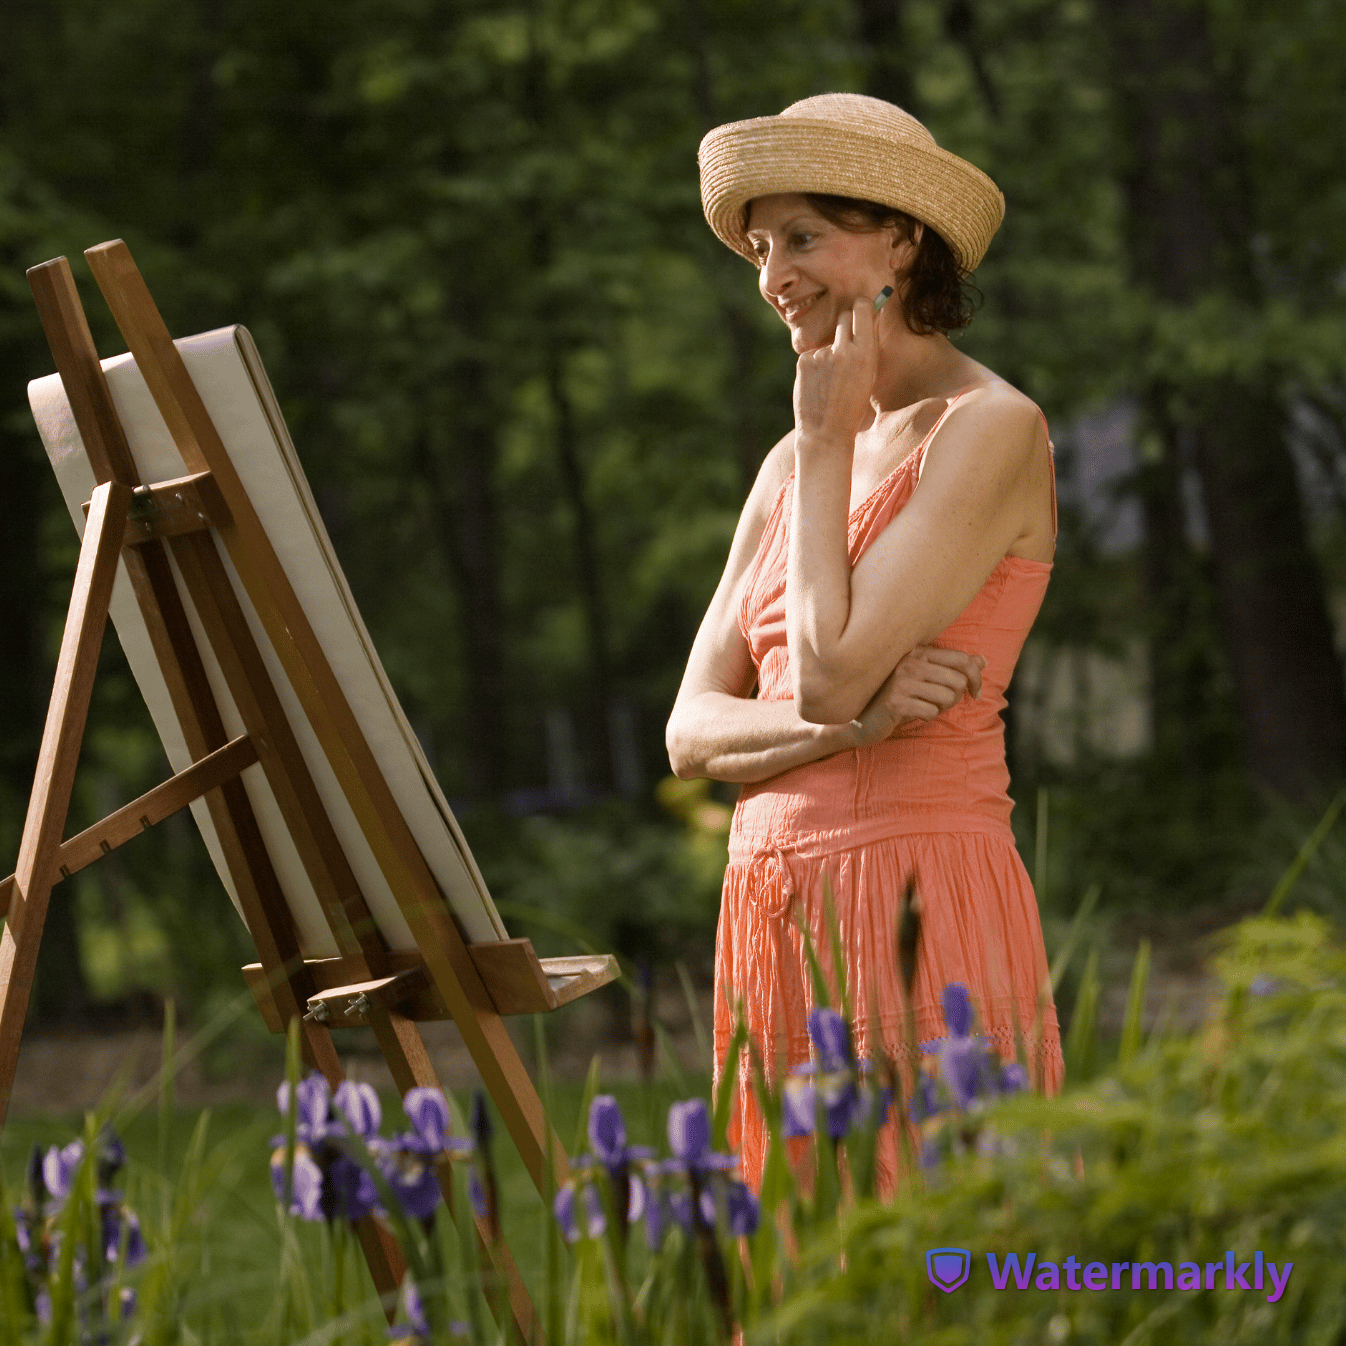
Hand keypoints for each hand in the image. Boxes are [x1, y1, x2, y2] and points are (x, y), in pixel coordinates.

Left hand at [792, 297, 878, 450]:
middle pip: (844, 316)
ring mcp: (822, 355)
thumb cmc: (853, 407)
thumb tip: (872, 314)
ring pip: (828, 339)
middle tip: (847, 343)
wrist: (826, 434)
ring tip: (831, 380)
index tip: (862, 308)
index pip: (863, 308)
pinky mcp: (804, 361)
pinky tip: (818, 385)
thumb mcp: (869, 376)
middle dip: (847, 323)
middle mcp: (844, 350)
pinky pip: (813, 354)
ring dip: (830, 352)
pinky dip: (815, 365)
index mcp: (866, 354)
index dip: (862, 306)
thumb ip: (869, 346)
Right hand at [849, 646, 986, 746]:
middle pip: (959, 680)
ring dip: (941, 708)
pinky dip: (927, 716)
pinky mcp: (895, 702)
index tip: (976, 693)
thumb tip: (984, 660)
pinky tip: (912, 714)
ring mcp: (901, 680)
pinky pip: (931, 712)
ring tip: (924, 707)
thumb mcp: (924, 677)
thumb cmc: (895, 695)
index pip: (963, 660)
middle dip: (956, 697)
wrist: (858, 717)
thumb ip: (952, 667)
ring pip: (948, 697)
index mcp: (917, 650)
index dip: (977, 678)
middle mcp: (909, 661)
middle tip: (942, 704)